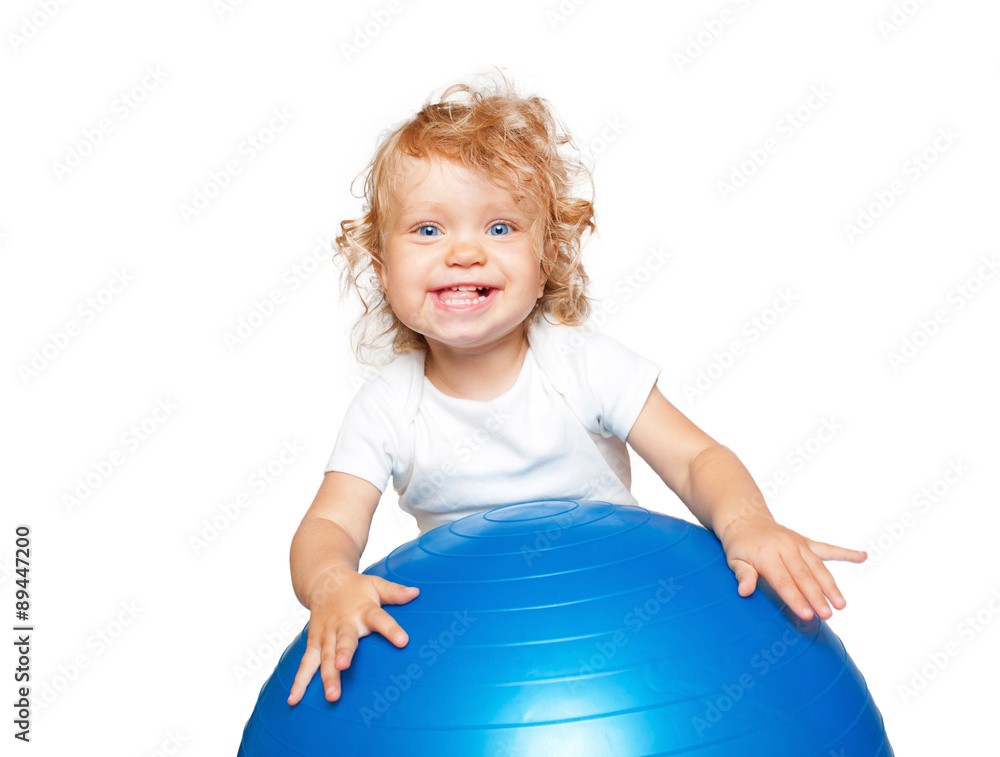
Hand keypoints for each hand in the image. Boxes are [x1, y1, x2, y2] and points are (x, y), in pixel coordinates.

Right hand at [286, 566, 419, 704]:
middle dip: (343, 654)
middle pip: (344, 640)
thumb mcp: (376, 585)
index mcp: (363, 609)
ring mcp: (326, 634)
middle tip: (343, 666)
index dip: (390, 629)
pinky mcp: (314, 643)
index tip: (402, 641)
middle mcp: (343, 623)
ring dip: (326, 675)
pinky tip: (294, 699)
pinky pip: (306, 664)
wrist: (324, 582)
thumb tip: (416, 592)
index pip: (379, 619)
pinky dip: (299, 681)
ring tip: (331, 695)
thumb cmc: (356, 588)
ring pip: (324, 656)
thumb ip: (394, 592)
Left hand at [718, 515, 866, 620]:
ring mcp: (798, 544)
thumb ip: (742, 575)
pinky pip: (828, 548)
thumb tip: (744, 592)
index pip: (783, 580)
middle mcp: (786, 547)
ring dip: (831, 586)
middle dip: (817, 596)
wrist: (746, 518)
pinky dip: (846, 553)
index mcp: (767, 554)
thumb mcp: (734, 560)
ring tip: (841, 604)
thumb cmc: (740, 545)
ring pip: (818, 566)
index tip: (807, 615)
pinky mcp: (806, 542)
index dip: (795, 599)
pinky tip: (862, 556)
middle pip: (804, 576)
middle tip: (828, 615)